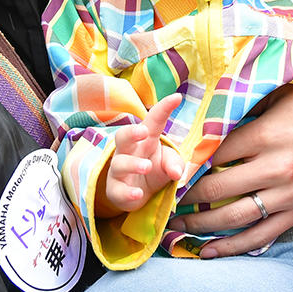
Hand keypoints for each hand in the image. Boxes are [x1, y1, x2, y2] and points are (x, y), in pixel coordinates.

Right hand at [98, 95, 183, 215]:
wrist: (139, 193)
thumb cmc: (155, 169)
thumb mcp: (169, 163)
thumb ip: (175, 163)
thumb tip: (176, 172)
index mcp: (145, 140)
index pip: (153, 121)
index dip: (164, 108)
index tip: (177, 97)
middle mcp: (128, 151)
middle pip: (122, 136)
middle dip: (131, 132)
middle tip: (142, 131)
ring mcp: (119, 171)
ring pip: (120, 163)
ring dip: (133, 164)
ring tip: (148, 166)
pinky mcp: (116, 190)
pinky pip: (118, 190)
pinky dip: (128, 193)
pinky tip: (138, 194)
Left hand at [170, 85, 292, 257]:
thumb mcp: (283, 96)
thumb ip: (249, 104)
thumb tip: (214, 110)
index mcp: (266, 135)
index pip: (215, 152)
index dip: (187, 162)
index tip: (168, 171)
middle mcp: (274, 167)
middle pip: (218, 187)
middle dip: (186, 197)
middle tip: (164, 201)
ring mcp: (287, 194)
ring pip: (234, 216)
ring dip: (201, 224)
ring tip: (177, 227)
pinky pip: (260, 235)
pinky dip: (232, 246)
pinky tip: (207, 251)